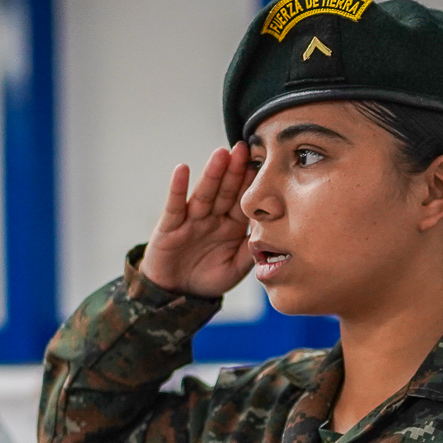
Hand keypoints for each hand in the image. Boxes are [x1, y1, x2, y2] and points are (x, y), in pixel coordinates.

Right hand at [139, 144, 255, 297]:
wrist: (177, 294)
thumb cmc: (208, 279)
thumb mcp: (236, 268)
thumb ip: (250, 252)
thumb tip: (273, 236)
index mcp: (231, 226)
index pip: (243, 201)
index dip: (251, 184)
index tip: (264, 164)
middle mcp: (212, 218)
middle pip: (226, 191)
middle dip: (234, 170)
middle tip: (244, 148)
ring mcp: (191, 220)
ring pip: (204, 194)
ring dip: (212, 174)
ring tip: (221, 154)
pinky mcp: (170, 226)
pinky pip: (175, 205)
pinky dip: (178, 188)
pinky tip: (183, 170)